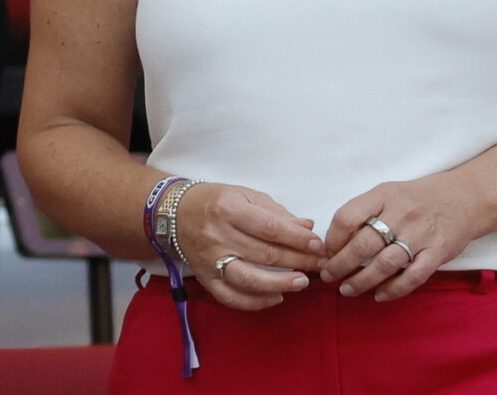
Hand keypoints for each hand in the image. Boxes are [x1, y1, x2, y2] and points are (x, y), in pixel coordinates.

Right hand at [175, 183, 325, 309]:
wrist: (177, 213)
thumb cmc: (218, 200)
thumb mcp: (246, 196)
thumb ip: (277, 212)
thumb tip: (307, 226)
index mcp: (230, 209)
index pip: (270, 228)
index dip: (297, 239)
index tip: (317, 245)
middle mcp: (219, 236)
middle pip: (264, 254)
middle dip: (297, 261)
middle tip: (320, 265)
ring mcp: (210, 260)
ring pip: (248, 279)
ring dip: (279, 284)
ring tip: (302, 282)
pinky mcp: (205, 279)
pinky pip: (231, 297)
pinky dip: (255, 301)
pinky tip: (276, 298)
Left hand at [320, 172, 478, 301]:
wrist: (464, 197)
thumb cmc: (418, 198)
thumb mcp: (390, 193)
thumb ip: (366, 212)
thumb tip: (335, 242)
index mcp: (384, 194)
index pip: (348, 216)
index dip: (332, 238)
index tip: (327, 252)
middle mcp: (401, 213)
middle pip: (363, 244)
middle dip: (340, 265)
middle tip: (329, 276)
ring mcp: (420, 234)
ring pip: (384, 264)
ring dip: (361, 281)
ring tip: (347, 290)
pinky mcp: (437, 252)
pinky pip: (412, 277)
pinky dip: (393, 290)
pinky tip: (379, 295)